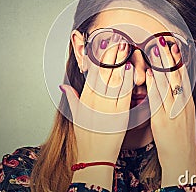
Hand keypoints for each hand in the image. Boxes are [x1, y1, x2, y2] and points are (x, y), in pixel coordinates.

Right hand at [61, 36, 133, 188]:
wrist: (95, 158)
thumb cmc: (86, 138)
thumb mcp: (76, 116)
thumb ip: (72, 98)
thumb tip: (64, 86)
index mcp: (85, 99)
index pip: (91, 73)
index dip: (96, 57)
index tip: (100, 43)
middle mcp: (95, 101)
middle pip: (103, 73)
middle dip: (110, 54)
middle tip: (116, 37)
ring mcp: (107, 108)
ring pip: (114, 80)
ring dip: (120, 62)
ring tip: (124, 46)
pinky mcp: (120, 116)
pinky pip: (124, 96)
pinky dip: (127, 82)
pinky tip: (131, 69)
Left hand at [145, 38, 195, 186]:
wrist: (183, 159)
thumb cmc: (181, 140)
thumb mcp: (183, 117)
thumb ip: (176, 101)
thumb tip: (170, 87)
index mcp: (187, 103)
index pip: (183, 76)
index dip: (178, 60)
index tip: (174, 45)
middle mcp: (182, 105)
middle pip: (176, 76)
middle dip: (169, 57)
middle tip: (163, 40)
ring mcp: (173, 112)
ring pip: (167, 84)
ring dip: (160, 65)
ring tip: (155, 49)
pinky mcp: (162, 121)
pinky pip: (157, 99)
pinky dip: (153, 84)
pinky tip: (148, 72)